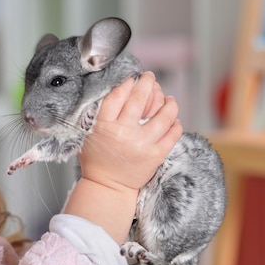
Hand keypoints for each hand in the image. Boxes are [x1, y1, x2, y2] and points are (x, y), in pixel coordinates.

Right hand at [79, 72, 182, 192]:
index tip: (132, 78)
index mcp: (104, 126)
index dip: (127, 83)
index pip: (117, 96)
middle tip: (150, 78)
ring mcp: (142, 144)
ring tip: (168, 99)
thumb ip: (100, 114)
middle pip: (140, 99)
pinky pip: (172, 134)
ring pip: (162, 115)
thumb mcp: (89, 134)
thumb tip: (120, 89)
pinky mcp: (155, 155)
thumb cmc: (97, 159)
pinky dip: (175, 123)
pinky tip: (173, 119)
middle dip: (147, 84)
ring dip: (168, 102)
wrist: (108, 186)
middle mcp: (124, 133)